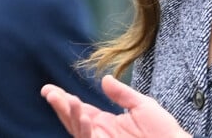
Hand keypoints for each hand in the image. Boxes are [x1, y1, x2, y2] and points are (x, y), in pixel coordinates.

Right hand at [41, 75, 190, 137]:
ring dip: (69, 115)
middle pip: (73, 120)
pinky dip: (83, 128)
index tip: (50, 89)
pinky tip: (81, 114)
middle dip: (60, 107)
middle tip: (48, 92)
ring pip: (78, 131)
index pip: (80, 111)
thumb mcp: (141, 105)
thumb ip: (122, 93)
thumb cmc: (162, 131)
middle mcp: (99, 134)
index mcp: (105, 123)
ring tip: (64, 98)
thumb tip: (104, 79)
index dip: (65, 100)